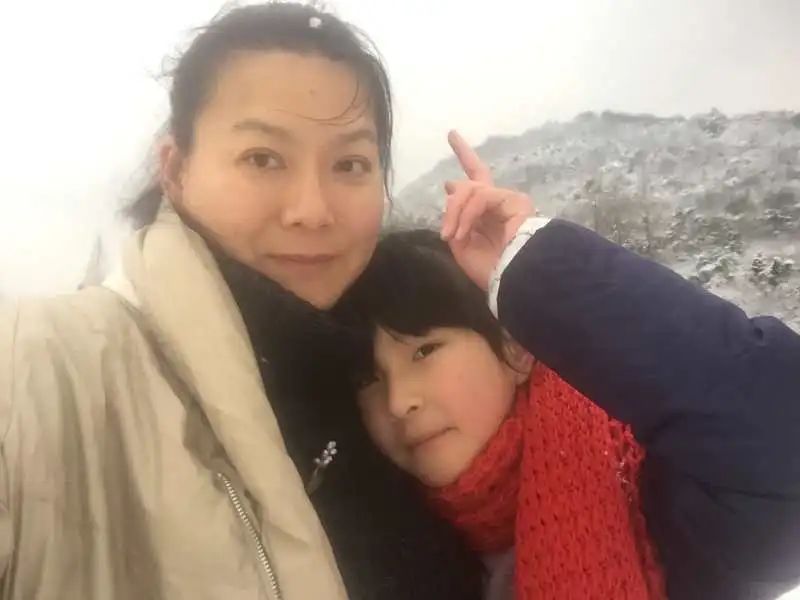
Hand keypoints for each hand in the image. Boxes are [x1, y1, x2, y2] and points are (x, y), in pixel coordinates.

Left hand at [440, 130, 534, 289]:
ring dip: (456, 213)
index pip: (475, 182)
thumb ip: (455, 217)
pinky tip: (462, 232)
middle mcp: (496, 204)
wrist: (512, 280)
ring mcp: (506, 200)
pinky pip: (481, 197)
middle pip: (476, 175)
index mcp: (484, 215)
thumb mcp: (462, 244)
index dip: (465, 156)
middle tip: (449, 206)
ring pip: (471, 189)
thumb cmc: (489, 268)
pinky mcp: (515, 200)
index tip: (452, 134)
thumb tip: (451, 187)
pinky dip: (467, 214)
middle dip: (461, 169)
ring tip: (451, 236)